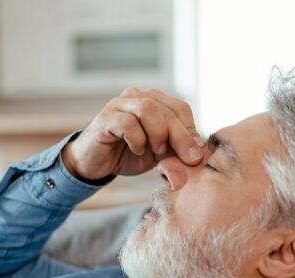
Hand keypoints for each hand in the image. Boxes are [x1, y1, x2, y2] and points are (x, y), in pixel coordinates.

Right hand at [61, 87, 203, 181]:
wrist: (96, 164)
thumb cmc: (129, 155)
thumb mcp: (159, 155)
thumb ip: (177, 152)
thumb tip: (198, 156)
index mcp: (154, 102)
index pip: (180, 108)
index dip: (191, 130)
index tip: (196, 153)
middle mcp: (137, 97)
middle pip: (167, 110)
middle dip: (182, 137)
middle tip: (189, 159)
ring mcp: (120, 105)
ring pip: (148, 109)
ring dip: (159, 134)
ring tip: (157, 151)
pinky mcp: (105, 118)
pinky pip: (127, 123)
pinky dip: (137, 139)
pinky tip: (137, 150)